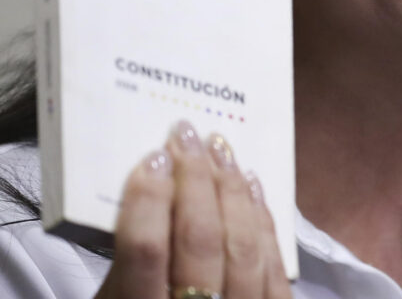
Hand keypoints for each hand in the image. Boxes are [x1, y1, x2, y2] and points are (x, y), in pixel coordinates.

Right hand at [95, 121, 291, 298]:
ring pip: (244, 247)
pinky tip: (251, 186)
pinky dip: (263, 220)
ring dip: (232, 191)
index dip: (149, 200)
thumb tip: (147, 189)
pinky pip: (275, 265)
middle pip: (201, 242)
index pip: (145, 253)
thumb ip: (126, 268)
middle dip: (196, 180)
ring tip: (221, 149)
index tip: (153, 157)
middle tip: (189, 134)